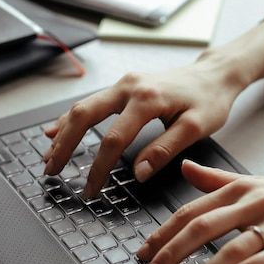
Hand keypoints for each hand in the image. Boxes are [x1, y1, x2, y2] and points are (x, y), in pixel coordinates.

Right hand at [43, 58, 243, 196]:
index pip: (113, 139)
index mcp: (147, 99)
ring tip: (48, 156)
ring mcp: (124, 84)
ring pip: (83, 107)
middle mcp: (129, 87)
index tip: (90, 189)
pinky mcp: (124, 86)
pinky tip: (56, 130)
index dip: (99, 168)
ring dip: (63, 132)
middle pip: (84, 116)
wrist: (215, 74)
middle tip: (51, 170)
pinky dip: (72, 118)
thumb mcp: (196, 128)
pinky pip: (91, 102)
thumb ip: (164, 150)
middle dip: (64, 145)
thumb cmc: (210, 100)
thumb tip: (138, 173)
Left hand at [137, 160, 263, 263]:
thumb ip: (216, 180)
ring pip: (234, 245)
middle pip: (204, 226)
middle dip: (173, 252)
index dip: (164, 232)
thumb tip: (185, 168)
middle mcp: (254, 202)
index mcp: (240, 189)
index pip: (192, 210)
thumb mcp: (256, 183)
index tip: (143, 251)